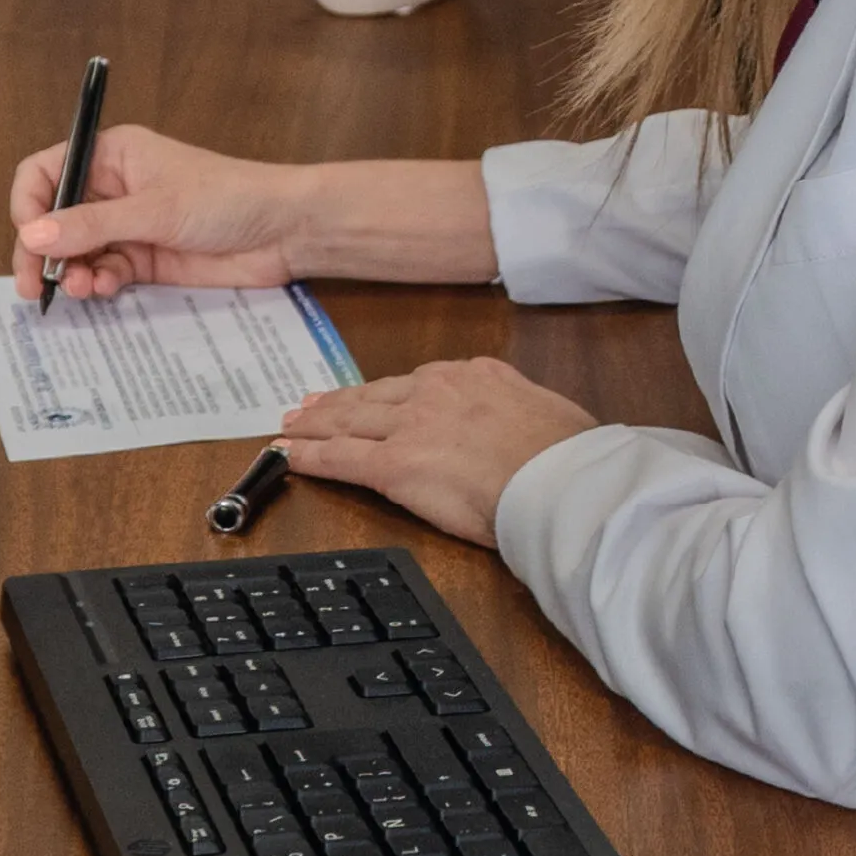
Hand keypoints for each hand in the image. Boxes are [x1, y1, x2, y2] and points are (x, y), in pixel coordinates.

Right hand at [11, 123, 302, 301]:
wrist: (284, 230)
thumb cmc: (227, 198)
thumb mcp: (155, 209)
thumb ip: (92, 225)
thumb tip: (33, 235)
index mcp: (112, 154)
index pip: (46, 171)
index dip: (28, 204)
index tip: (30, 238)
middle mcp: (114, 187)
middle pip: (54, 218)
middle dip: (43, 250)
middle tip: (35, 287)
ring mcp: (129, 224)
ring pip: (77, 251)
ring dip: (72, 271)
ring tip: (82, 287)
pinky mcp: (146, 257)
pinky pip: (105, 270)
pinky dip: (98, 282)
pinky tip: (105, 289)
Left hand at [282, 358, 596, 544]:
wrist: (559, 481)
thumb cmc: (567, 457)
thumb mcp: (545, 412)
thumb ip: (516, 411)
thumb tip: (518, 425)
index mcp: (477, 375)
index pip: (417, 382)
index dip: (384, 391)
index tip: (369, 395)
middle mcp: (438, 390)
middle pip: (375, 396)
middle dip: (338, 401)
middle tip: (308, 405)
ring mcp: (412, 425)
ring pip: (350, 420)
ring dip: (315, 423)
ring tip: (291, 425)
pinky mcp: (395, 465)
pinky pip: (341, 457)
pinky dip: (309, 454)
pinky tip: (289, 454)